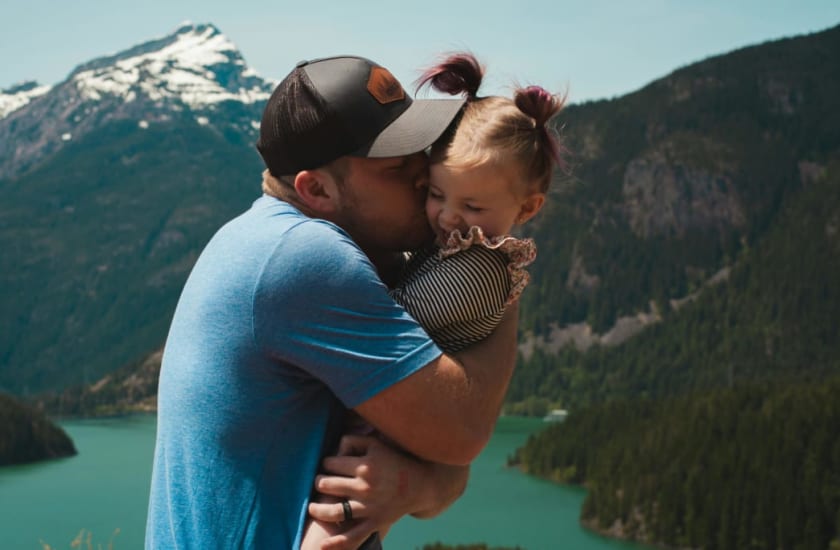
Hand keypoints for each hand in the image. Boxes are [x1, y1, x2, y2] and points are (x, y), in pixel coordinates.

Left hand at [307, 434, 468, 548]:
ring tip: (313, 508)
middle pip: (327, 485)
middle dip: (319, 482)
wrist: (421, 485)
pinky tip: (322, 545)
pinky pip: (352, 536)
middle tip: (319, 482)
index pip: (330, 463)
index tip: (330, 465)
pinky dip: (336, 543)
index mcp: (365, 466)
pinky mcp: (375, 522)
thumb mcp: (376, 444)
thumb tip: (333, 448)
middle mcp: (365, 487)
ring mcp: (369, 507)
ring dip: (318, 509)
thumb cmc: (395, 460)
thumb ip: (353, 441)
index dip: (327, 463)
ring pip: (333, 511)